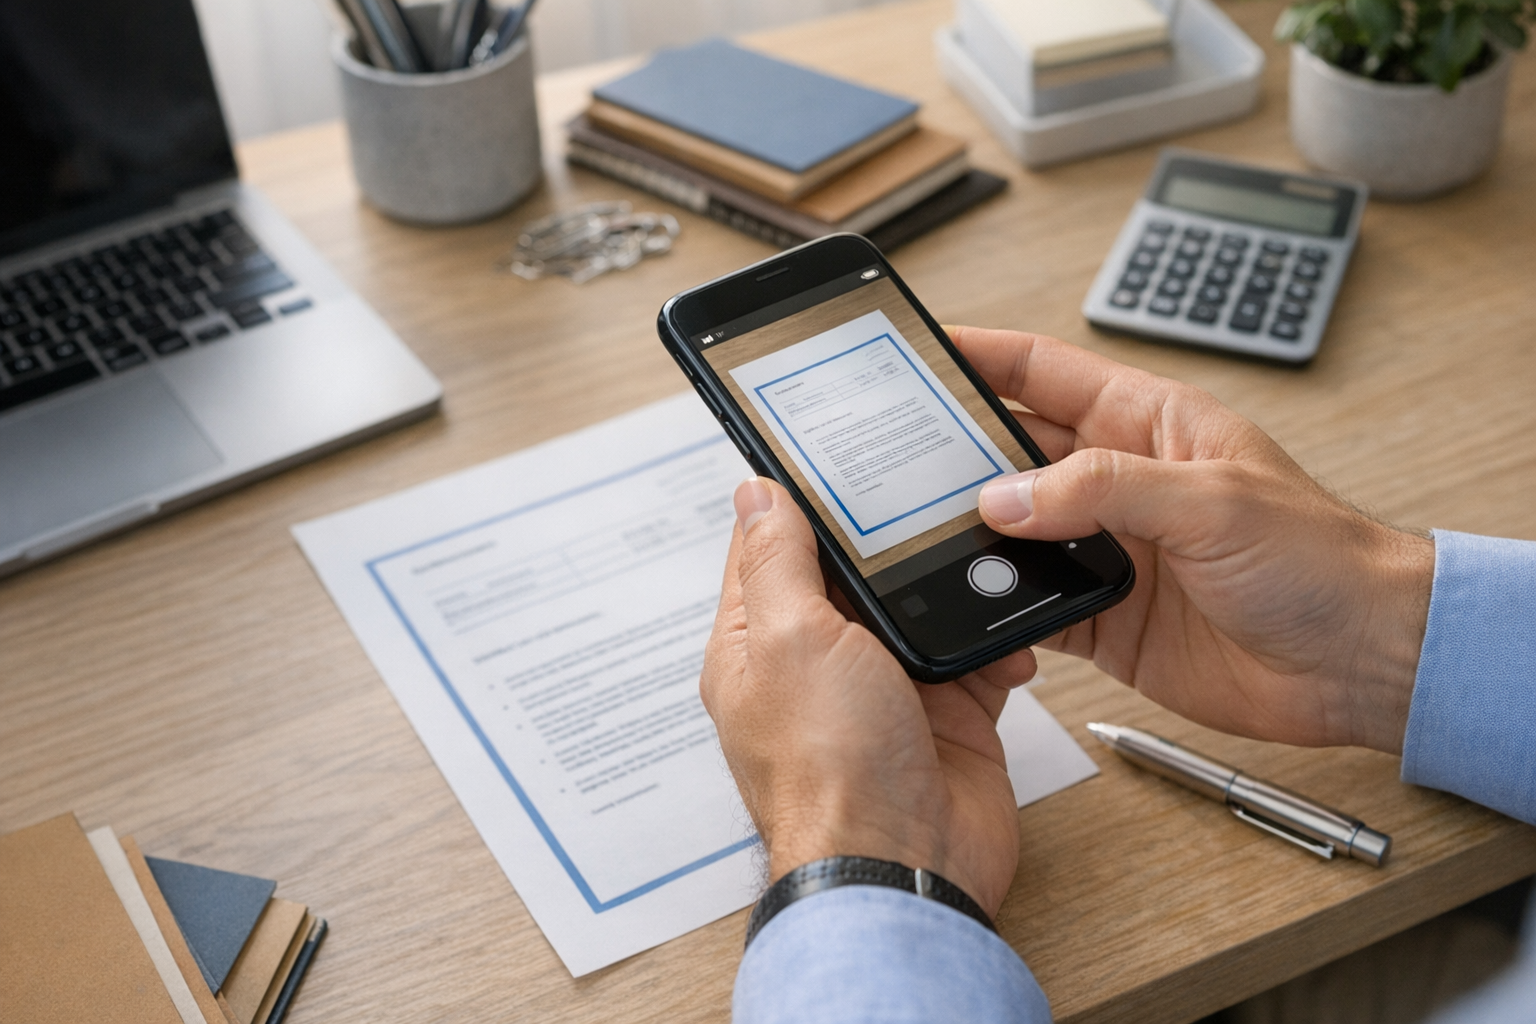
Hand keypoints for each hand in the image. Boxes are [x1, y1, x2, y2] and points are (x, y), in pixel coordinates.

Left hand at [700, 478, 1037, 915]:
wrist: (906, 864)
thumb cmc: (829, 771)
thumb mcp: (790, 638)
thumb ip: (778, 560)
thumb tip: (754, 492)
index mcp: (757, 643)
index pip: (771, 548)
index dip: (799, 501)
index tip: (833, 453)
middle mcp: (816, 663)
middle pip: (855, 573)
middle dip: (894, 541)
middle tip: (931, 494)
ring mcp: (882, 689)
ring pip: (922, 607)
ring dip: (953, 590)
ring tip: (979, 563)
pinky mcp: (944, 714)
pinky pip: (973, 654)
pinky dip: (995, 643)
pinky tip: (1004, 640)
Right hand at [953, 325, 1433, 753]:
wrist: (1361, 661)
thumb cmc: (1321, 561)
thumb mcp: (1212, 500)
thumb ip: (1104, 490)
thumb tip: (1007, 497)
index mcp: (1148, 423)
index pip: (1043, 373)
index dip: (980, 356)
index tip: (920, 349)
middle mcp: (1119, 483)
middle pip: (1012, 452)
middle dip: (954, 451)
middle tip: (897, 456)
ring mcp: (1108, 550)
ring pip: (1012, 530)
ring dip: (972, 534)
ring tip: (922, 533)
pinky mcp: (1104, 616)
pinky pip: (1030, 602)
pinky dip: (997, 606)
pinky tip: (973, 603)